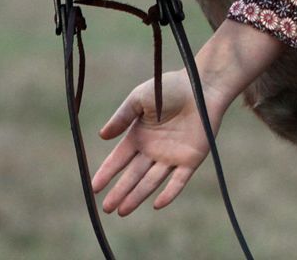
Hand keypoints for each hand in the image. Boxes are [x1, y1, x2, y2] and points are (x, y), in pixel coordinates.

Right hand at [90, 73, 220, 215]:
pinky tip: (157, 205)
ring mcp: (172, 156)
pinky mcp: (190, 159)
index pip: (119, 160)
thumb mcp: (139, 98)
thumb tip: (102, 136)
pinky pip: (178, 180)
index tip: (94, 188)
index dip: (107, 173)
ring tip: (122, 211)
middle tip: (106, 209)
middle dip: (119, 192)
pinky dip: (169, 193)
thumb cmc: (169, 87)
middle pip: (133, 175)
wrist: (202, 85)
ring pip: (151, 181)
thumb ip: (121, 116)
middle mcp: (153, 150)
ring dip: (137, 196)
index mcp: (139, 135)